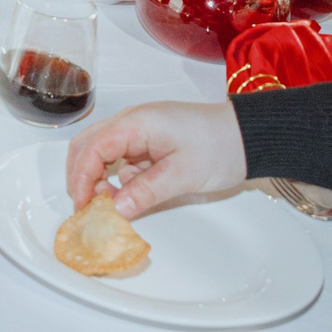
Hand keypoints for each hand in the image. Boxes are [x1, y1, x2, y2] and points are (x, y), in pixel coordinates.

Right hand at [63, 102, 246, 219]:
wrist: (250, 136)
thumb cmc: (220, 147)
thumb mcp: (182, 174)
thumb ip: (144, 192)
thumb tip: (114, 210)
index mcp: (135, 123)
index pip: (91, 148)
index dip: (81, 180)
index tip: (84, 208)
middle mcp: (130, 122)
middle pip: (87, 145)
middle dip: (81, 176)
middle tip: (88, 207)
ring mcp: (138, 130)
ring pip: (101, 151)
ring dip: (98, 177)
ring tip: (111, 203)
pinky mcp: (148, 140)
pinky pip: (121, 157)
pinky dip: (117, 176)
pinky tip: (131, 192)